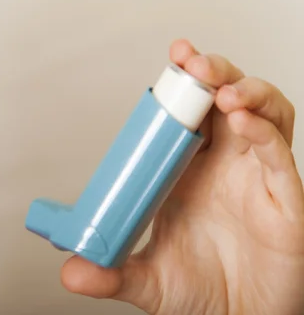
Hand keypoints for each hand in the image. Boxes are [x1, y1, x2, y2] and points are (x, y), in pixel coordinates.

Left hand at [60, 39, 303, 314]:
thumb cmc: (203, 292)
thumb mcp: (148, 279)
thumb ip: (112, 272)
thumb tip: (70, 271)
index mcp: (190, 169)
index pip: (189, 112)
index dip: (182, 84)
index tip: (172, 62)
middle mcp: (226, 164)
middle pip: (227, 98)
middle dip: (214, 72)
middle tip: (192, 63)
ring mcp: (257, 177)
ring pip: (264, 114)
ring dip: (247, 92)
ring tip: (223, 90)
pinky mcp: (286, 199)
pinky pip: (279, 155)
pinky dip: (264, 133)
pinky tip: (243, 122)